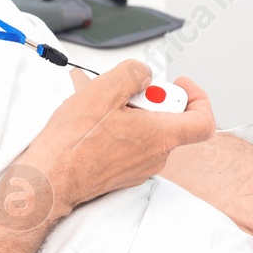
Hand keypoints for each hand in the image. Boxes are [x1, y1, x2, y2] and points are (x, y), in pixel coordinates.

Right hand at [16, 61, 214, 215]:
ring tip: (100, 104)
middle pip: (170, 119)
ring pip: (148, 130)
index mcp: (161, 137)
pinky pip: (132, 142)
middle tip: (123, 92)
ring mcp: (139, 167)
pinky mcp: (122, 172)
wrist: (49, 179)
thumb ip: (134, 73)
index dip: (197, 98)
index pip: (204, 122)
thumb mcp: (104, 90)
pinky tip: (94, 120)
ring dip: (129, 111)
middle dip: (149, 98)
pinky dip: (119, 127)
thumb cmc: (73, 144)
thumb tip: (143, 74)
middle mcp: (156, 156)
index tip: (178, 85)